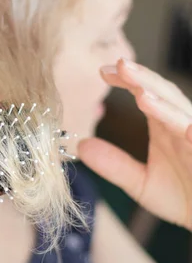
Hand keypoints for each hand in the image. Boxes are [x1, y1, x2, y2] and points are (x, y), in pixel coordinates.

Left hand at [78, 58, 191, 229]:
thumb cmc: (184, 198)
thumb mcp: (140, 183)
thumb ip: (114, 165)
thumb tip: (81, 146)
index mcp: (165, 126)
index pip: (145, 94)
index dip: (126, 81)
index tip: (101, 72)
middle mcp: (181, 125)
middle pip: (162, 93)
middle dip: (141, 77)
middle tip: (116, 64)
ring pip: (179, 109)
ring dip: (158, 96)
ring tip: (135, 85)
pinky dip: (178, 121)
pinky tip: (163, 114)